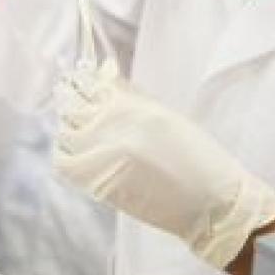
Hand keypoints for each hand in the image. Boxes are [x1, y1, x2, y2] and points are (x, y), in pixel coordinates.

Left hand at [53, 61, 274, 269]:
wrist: (210, 203)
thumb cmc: (195, 156)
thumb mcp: (164, 114)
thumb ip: (129, 94)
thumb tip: (103, 71)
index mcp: (129, 106)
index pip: (88, 82)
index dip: (83, 80)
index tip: (82, 81)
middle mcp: (110, 127)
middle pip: (71, 104)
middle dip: (72, 101)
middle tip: (78, 105)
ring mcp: (99, 155)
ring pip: (64, 131)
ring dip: (69, 128)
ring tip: (84, 132)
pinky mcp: (96, 183)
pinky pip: (64, 163)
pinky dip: (66, 155)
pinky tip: (79, 155)